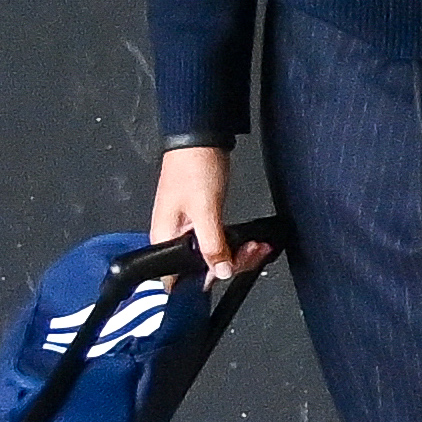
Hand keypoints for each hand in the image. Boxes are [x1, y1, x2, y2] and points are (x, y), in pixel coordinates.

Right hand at [149, 143, 263, 278]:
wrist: (200, 140)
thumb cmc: (193, 168)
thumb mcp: (205, 211)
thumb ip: (212, 245)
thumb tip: (221, 272)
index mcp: (164, 238)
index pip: (178, 279)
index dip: (204, 282)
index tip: (230, 272)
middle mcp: (173, 237)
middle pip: (201, 269)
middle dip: (230, 264)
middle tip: (252, 253)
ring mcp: (187, 230)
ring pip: (213, 256)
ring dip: (237, 254)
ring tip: (257, 246)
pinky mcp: (201, 221)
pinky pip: (218, 242)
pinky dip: (236, 244)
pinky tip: (251, 243)